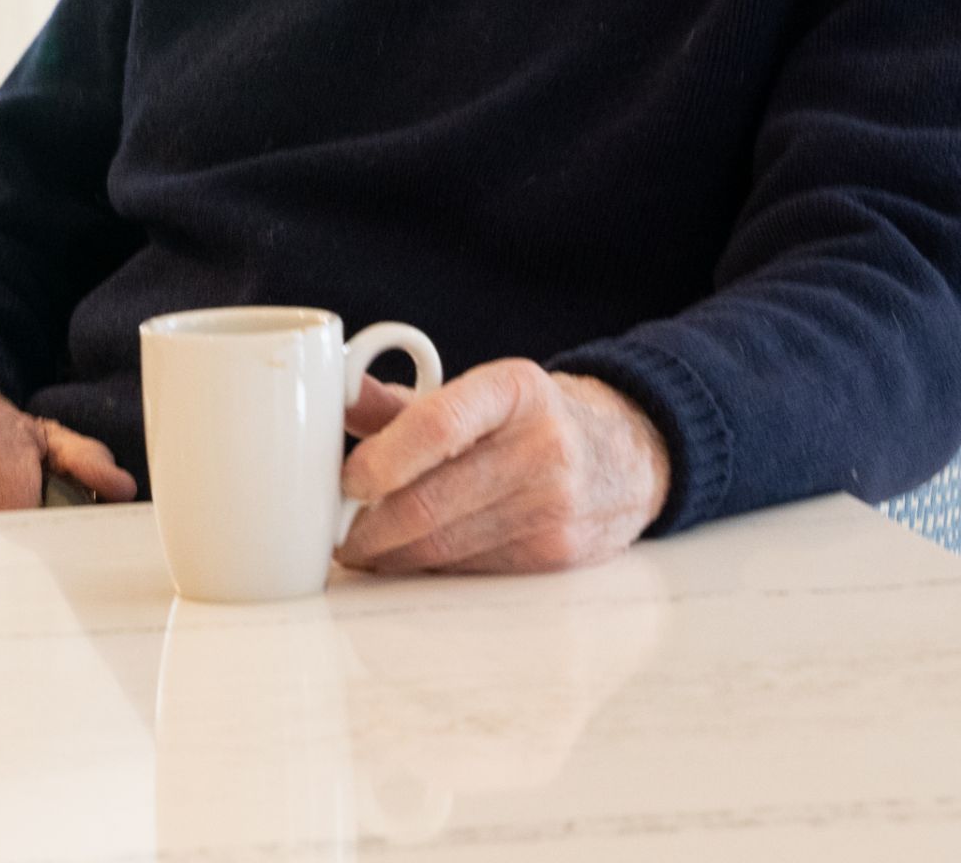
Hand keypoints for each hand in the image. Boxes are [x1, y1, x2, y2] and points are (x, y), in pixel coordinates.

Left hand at [335, 360, 670, 574]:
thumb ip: (405, 403)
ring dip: (390, 555)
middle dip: (369, 526)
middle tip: (335, 531)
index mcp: (514, 389)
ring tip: (362, 546)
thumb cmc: (534, 421)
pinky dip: (429, 569)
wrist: (625, 454)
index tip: (346, 481)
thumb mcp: (482, 393)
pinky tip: (411, 558)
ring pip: (444, 546)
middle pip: (432, 500)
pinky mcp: (555, 556)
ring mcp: (553, 506)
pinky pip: (468, 571)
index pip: (439, 424)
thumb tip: (334, 397)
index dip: (384, 459)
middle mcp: (541, 446)